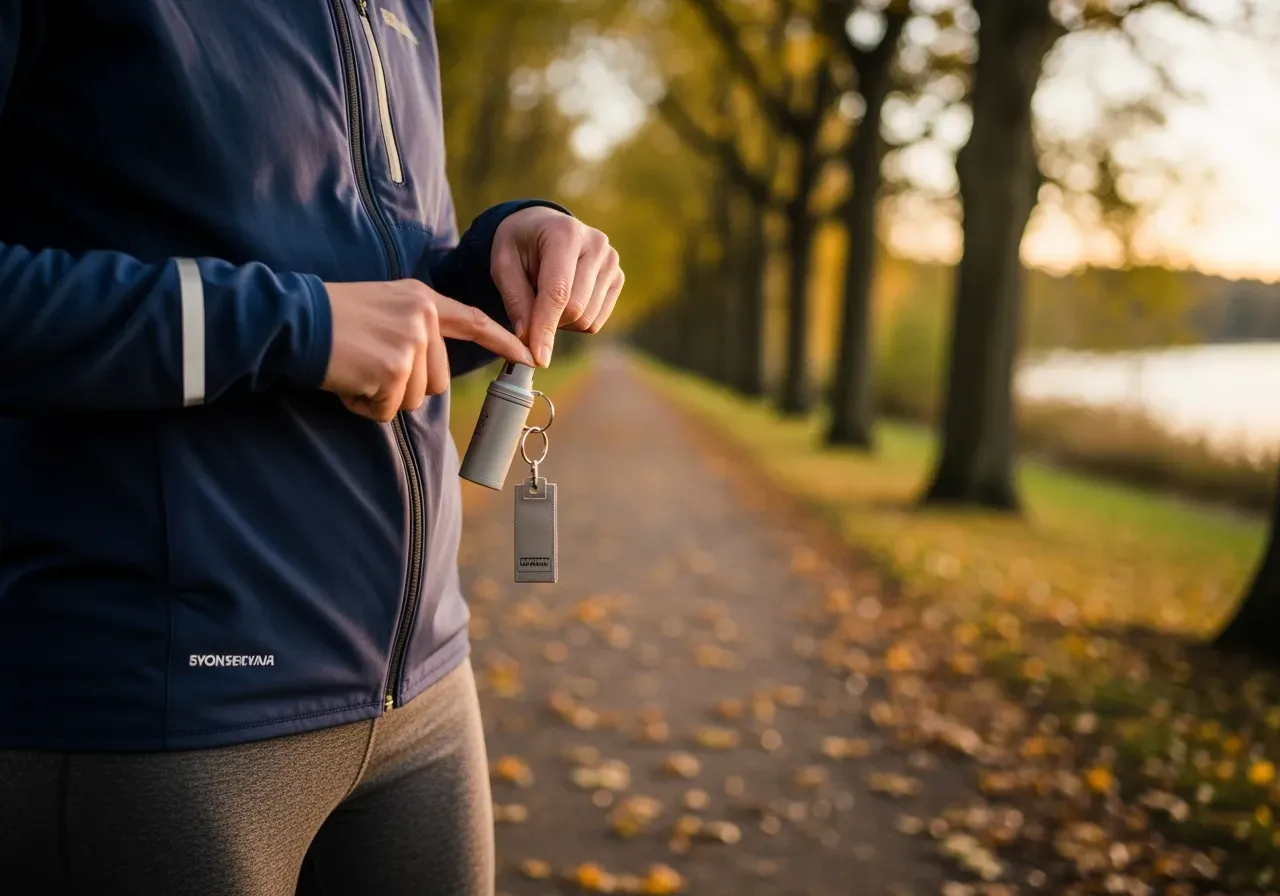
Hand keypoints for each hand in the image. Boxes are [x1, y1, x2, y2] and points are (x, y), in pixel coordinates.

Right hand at [321, 279, 534, 421]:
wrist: (292, 320)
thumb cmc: (331, 319)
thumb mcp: (383, 307)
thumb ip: (415, 331)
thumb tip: (430, 378)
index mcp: (422, 299)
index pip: (473, 321)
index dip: (502, 342)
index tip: (528, 358)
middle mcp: (422, 318)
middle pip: (437, 381)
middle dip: (403, 387)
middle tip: (368, 366)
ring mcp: (411, 343)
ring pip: (413, 399)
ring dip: (382, 397)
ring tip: (355, 369)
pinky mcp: (393, 369)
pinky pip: (386, 409)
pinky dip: (364, 405)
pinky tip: (346, 380)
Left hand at [491, 206, 623, 367]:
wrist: (542, 227)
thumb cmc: (520, 245)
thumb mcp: (504, 265)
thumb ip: (515, 302)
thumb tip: (529, 342)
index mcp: (565, 233)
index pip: (558, 292)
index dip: (546, 328)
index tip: (538, 358)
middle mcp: (596, 245)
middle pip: (575, 309)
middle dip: (548, 323)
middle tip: (528, 311)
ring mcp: (612, 262)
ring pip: (587, 319)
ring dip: (561, 322)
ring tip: (545, 298)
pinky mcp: (618, 278)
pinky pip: (596, 321)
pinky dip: (575, 321)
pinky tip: (564, 300)